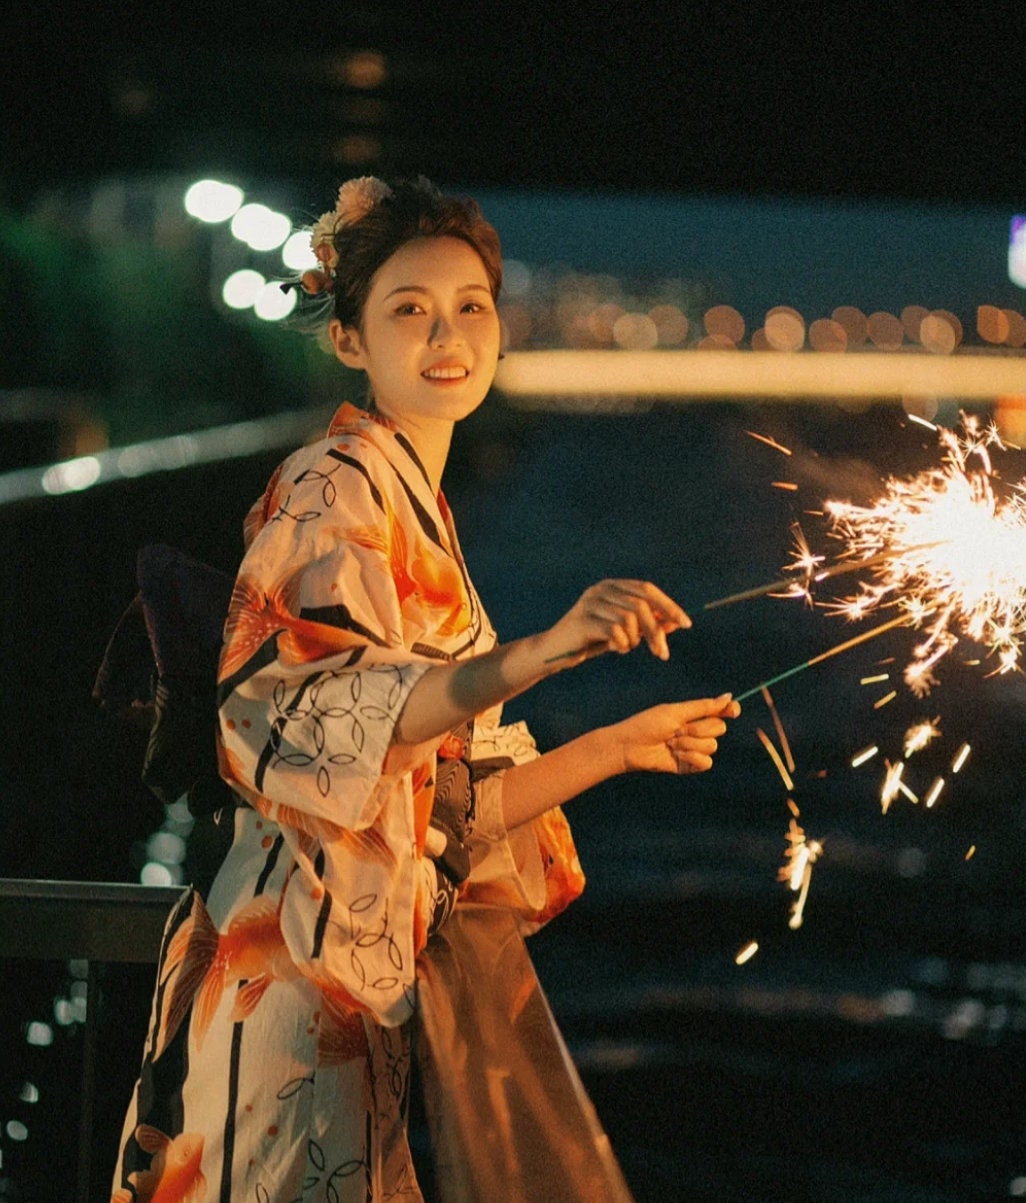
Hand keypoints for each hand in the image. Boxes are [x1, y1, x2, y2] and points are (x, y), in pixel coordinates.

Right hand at [540, 579, 691, 666]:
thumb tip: (676, 623)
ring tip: (626, 647)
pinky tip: (615, 648)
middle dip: (656, 631)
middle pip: (641, 605)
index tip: (686, 624)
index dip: (668, 606)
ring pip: (630, 619)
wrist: (555, 651)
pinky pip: (616, 631)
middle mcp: (601, 589)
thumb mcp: (624, 631)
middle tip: (662, 653)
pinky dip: (622, 644)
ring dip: (635, 640)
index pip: (647, 589)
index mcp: (612, 585)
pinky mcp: (583, 619)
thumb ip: (647, 624)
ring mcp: (590, 602)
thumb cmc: (592, 640)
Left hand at [611, 694, 740, 774]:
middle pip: (720, 728)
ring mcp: (694, 749)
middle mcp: (697, 732)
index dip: (730, 710)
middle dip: (699, 729)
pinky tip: (676, 755)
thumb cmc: (648, 724)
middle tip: (678, 729)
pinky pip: (706, 763)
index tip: (733, 710)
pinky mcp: (690, 765)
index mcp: (694, 715)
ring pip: (713, 746)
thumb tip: (728, 696)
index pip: (721, 712)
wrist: (630, 747)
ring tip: (671, 743)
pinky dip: (692, 758)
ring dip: (690, 744)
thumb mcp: (676, 712)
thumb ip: (703, 707)